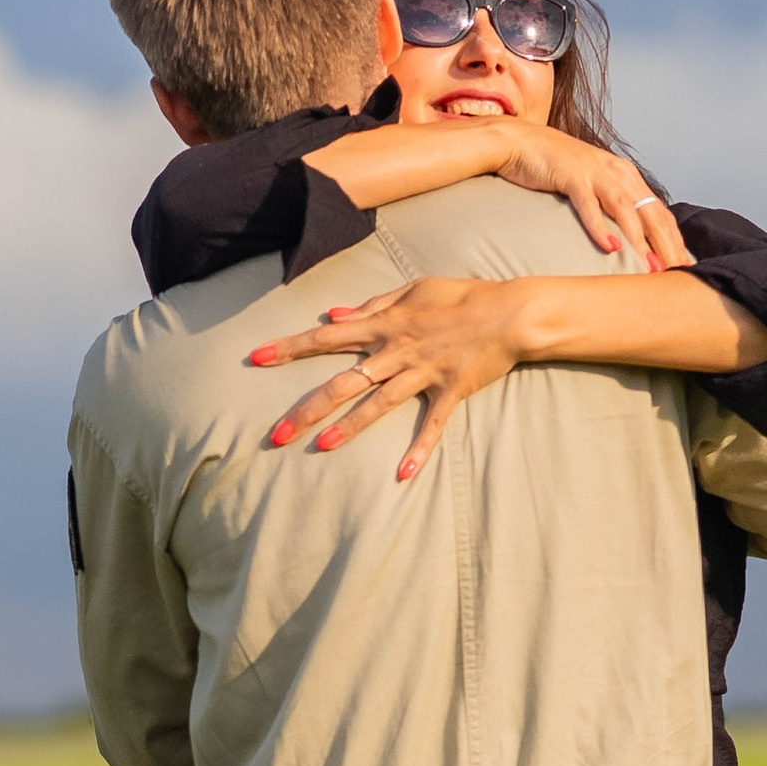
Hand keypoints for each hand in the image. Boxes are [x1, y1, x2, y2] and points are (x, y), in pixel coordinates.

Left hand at [250, 279, 535, 481]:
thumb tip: (334, 315)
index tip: (257, 357)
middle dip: (309, 407)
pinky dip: (418, 450)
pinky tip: (402, 475)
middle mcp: (396, 351)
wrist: (509, 312)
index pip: (326, 337)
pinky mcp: (449, 392)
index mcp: (384, 325)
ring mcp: (422, 373)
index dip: (290, 347)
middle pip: (343, 381)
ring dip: (350, 427)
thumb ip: (372, 305)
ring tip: (322, 447)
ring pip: (379, 403)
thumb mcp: (413, 290)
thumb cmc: (461, 296)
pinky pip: (431, 425)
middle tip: (277, 433)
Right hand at [492, 131, 688, 268]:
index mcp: (627, 177)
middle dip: (665, 245)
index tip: (684, 267)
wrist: (521, 142)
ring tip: (649, 266)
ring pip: (625, 209)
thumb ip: (611, 207)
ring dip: (639, 240)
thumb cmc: (556, 170)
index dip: (675, 240)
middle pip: (650, 212)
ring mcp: (595, 173)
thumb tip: (627, 241)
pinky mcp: (571, 176)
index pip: (660, 213)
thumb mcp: (592, 187)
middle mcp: (617, 173)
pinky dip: (600, 227)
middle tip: (675, 274)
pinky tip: (609, 248)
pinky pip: (589, 205)